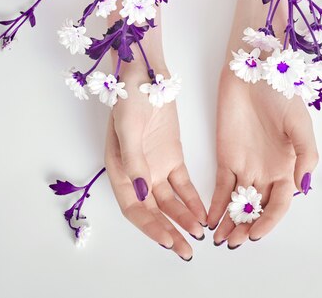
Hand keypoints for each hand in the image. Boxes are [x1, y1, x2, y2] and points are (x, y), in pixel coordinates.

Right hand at [104, 68, 207, 259]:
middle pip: (153, 211)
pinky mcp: (172, 156)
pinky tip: (203, 213)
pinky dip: (192, 200)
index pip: (134, 209)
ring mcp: (155, 165)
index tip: (168, 240)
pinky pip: (183, 185)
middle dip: (169, 231)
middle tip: (186, 250)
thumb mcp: (127, 128)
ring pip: (170, 201)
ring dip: (183, 218)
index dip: (150, 227)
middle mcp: (136, 173)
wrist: (145, 72)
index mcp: (119, 171)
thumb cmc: (128, 96)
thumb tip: (140, 193)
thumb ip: (134, 162)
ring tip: (199, 235)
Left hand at [207, 68, 317, 247]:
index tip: (256, 234)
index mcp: (288, 167)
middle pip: (257, 208)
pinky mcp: (225, 157)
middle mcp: (266, 171)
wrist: (253, 70)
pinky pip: (220, 186)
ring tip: (221, 239)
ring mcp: (245, 165)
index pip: (279, 203)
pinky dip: (216, 204)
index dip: (269, 221)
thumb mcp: (300, 123)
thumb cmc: (281, 93)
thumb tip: (304, 187)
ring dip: (231, 222)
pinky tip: (210, 220)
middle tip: (233, 242)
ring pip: (238, 202)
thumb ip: (305, 155)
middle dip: (246, 228)